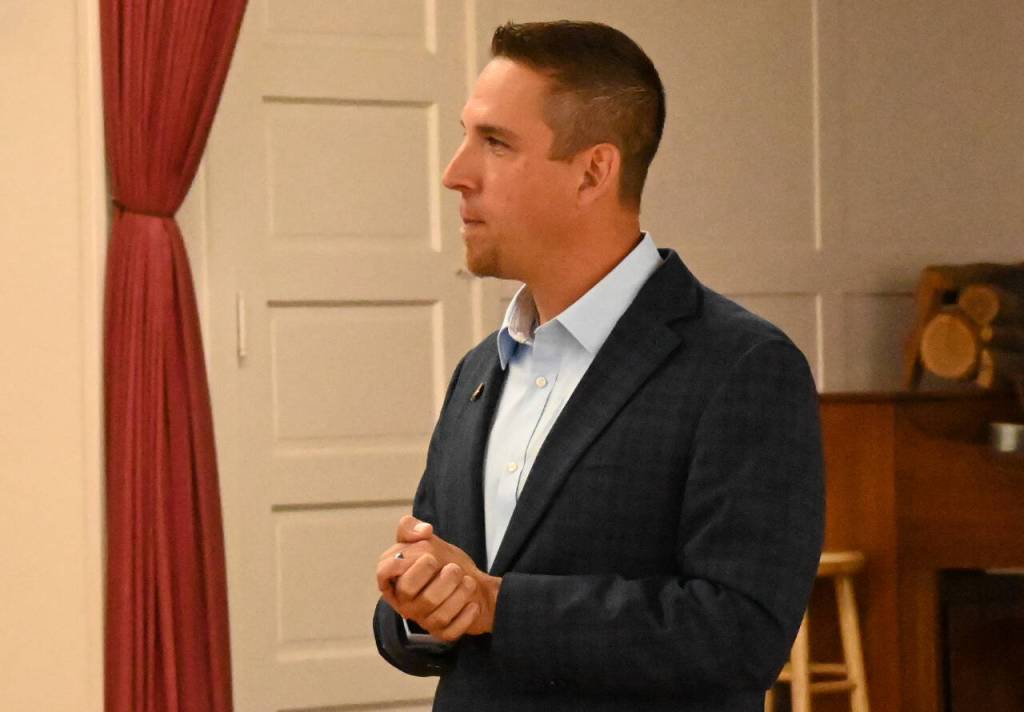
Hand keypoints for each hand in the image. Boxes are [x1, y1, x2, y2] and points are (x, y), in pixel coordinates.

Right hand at [376, 515, 500, 640]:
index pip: (383, 572)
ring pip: (434, 613)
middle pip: (410, 592)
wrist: (471, 582)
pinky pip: (451, 631)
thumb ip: (412, 528)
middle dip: (435, 576)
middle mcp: (405, 602)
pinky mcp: (441, 634)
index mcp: (395, 579)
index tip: (427, 555)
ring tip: (468, 581)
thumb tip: (423, 530)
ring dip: (457, 593)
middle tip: (453, 568)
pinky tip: (472, 604)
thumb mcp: (427, 540)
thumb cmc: (442, 562)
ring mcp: (422, 620)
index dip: (401, 563)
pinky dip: (465, 616)